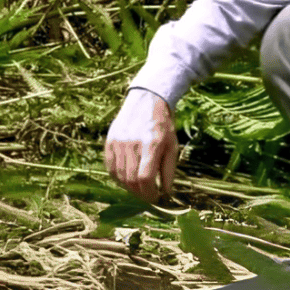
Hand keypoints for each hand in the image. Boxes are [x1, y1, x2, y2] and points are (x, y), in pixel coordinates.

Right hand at [104, 88, 177, 202]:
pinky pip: (110, 168)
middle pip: (131, 180)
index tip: (156, 198)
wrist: (147, 100)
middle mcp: (132, 144)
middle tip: (148, 196)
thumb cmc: (163, 125)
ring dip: (129, 188)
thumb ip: (169, 170)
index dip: (150, 193)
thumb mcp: (172, 145)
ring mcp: (118, 143)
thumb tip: (166, 193)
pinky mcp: (109, 142)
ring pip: (120, 177)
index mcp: (151, 144)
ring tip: (139, 188)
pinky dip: (118, 178)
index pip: (145, 178)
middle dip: (140, 194)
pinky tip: (127, 179)